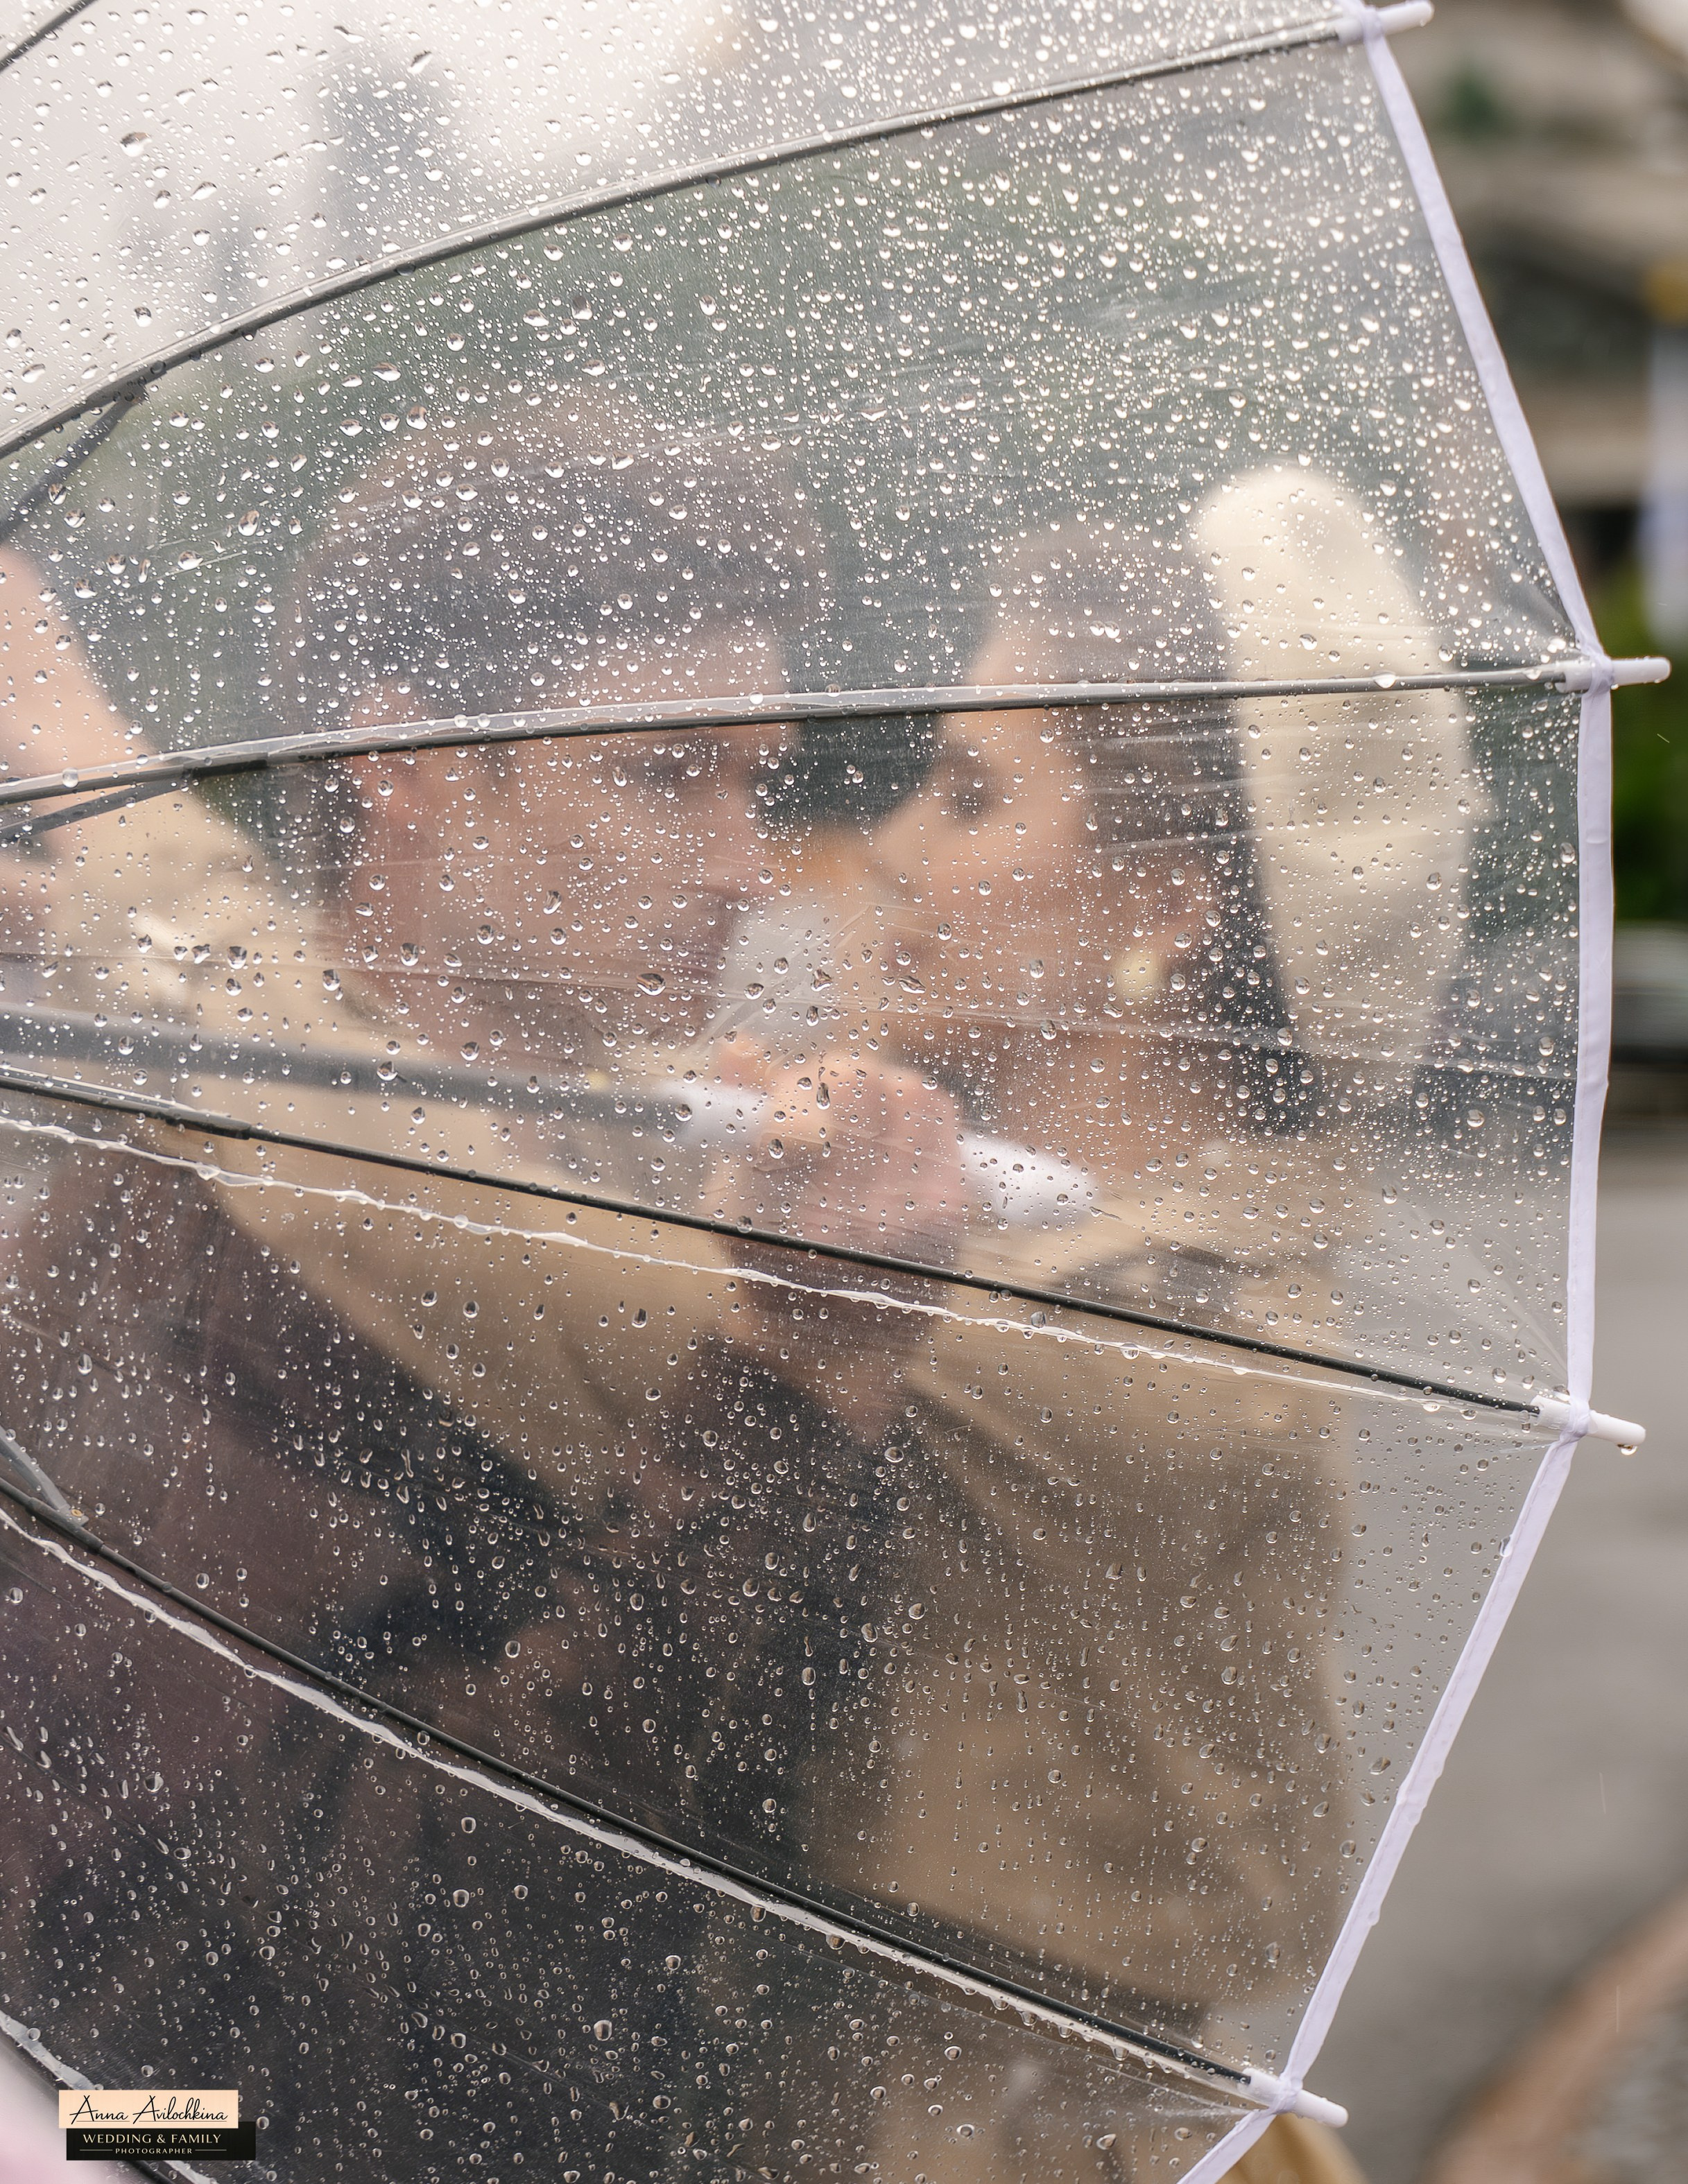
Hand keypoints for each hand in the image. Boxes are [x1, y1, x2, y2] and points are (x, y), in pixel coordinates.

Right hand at [702, 1047, 964, 1441]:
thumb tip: (740, 1048)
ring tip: (864, 1118)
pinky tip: (897, 1138)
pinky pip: (938, 1111)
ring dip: (883, 1089)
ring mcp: (906, 1215)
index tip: (781, 1102)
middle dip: (835, 1078)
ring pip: (905, 1087)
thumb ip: (734, 1118)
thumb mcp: (732, 1200)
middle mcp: (844, 1220)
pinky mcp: (948, 1209)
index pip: (794, 1114)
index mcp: (775, 1219)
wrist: (839, 1347)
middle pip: (855, 1080)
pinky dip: (916, 1110)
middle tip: (825, 1095)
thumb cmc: (775, 1265)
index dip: (790, 1090)